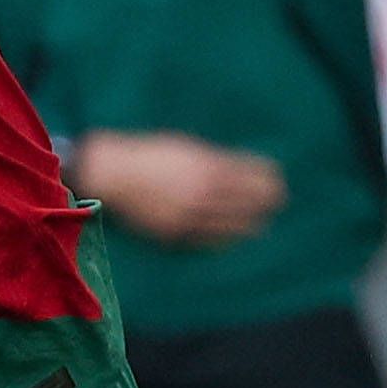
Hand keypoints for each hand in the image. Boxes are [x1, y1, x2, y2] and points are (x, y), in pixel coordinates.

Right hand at [70, 130, 286, 246]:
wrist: (109, 174)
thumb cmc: (147, 154)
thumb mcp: (184, 147)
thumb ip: (212, 158)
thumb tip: (238, 168)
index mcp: (208, 167)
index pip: (251, 174)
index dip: (267, 177)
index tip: (277, 178)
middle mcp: (204, 193)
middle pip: (249, 201)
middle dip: (266, 201)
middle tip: (277, 201)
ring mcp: (190, 215)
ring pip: (233, 224)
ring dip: (251, 223)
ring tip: (261, 223)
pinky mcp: (175, 232)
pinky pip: (209, 240)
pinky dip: (225, 238)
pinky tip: (233, 237)